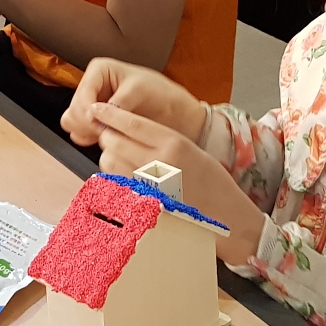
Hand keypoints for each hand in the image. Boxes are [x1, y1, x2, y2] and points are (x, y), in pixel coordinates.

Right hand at [62, 59, 206, 145]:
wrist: (175, 113)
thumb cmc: (162, 96)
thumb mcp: (141, 92)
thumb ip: (117, 103)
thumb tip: (94, 116)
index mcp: (99, 70)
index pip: (81, 97)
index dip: (90, 116)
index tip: (105, 127)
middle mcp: (91, 85)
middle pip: (73, 111)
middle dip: (88, 126)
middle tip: (108, 133)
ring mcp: (90, 103)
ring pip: (72, 122)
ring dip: (86, 133)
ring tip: (107, 136)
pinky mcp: (93, 120)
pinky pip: (79, 132)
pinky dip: (88, 138)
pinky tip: (105, 139)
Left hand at [85, 102, 262, 264]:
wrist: (227, 216)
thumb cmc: (213, 182)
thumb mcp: (191, 149)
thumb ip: (161, 139)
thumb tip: (128, 130)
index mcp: (174, 144)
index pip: (132, 123)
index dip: (110, 114)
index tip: (97, 109)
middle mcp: (160, 164)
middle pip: (115, 141)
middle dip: (107, 136)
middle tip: (110, 136)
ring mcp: (150, 186)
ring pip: (110, 162)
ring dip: (108, 156)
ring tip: (119, 156)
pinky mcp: (144, 204)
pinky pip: (117, 184)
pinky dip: (114, 176)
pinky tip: (124, 175)